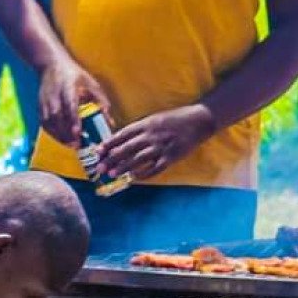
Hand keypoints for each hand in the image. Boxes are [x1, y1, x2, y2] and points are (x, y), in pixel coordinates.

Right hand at [39, 59, 109, 146]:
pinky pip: (44, 123)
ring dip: (59, 135)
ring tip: (71, 145)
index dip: (73, 120)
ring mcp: (44, 101)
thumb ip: (102, 102)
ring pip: (49, 122)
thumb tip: (110, 122)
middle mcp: (54, 94)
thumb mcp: (92, 84)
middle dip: (66, 132)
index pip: (70, 105)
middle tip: (77, 145)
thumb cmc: (75, 75)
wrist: (51, 64)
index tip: (78, 133)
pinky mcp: (39, 106)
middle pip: (57, 116)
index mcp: (68, 86)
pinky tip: (62, 140)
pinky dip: (52, 133)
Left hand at [99, 105, 214, 180]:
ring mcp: (161, 147)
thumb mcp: (155, 118)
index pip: (123, 135)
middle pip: (127, 149)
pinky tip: (133, 178)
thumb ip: (141, 128)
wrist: (198, 121)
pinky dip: (143, 174)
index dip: (109, 143)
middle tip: (100, 167)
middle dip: (111, 159)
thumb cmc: (176, 118)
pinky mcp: (170, 157)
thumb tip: (123, 138)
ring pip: (137, 159)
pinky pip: (154, 168)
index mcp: (146, 124)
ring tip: (112, 174)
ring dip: (123, 167)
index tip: (98, 151)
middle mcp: (151, 135)